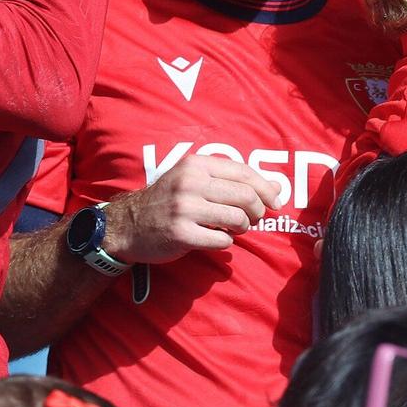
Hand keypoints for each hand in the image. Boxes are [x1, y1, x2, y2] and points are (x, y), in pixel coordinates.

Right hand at [102, 154, 279, 264]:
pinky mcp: (181, 233)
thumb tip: (278, 188)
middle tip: (252, 219)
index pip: (244, 172)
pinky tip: (214, 238)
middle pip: (246, 196)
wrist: (129, 225)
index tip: (275, 202)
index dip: (266, 188)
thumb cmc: (168, 200)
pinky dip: (225, 242)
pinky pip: (223, 240)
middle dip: (257, 211)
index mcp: (195, 164)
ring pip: (238, 219)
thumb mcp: (194, 179)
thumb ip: (232, 181)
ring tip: (233, 229)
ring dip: (242, 228)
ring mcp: (184, 208)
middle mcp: (190, 183)